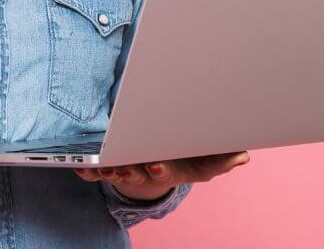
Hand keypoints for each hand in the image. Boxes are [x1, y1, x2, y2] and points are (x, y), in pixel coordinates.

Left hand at [73, 150, 250, 200]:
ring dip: (108, 171)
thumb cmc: (193, 151)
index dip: (162, 170)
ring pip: (118, 170)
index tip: (154, 165)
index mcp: (175, 168)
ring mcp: (132, 164)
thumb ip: (225, 156)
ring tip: (101, 167)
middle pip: (139, 173)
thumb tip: (242, 156)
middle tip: (122, 167)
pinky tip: (81, 169)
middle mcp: (151, 168)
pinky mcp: (116, 159)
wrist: (170, 149)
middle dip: (130, 172)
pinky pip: (99, 168)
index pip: (169, 172)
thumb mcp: (213, 155)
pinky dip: (90, 170)